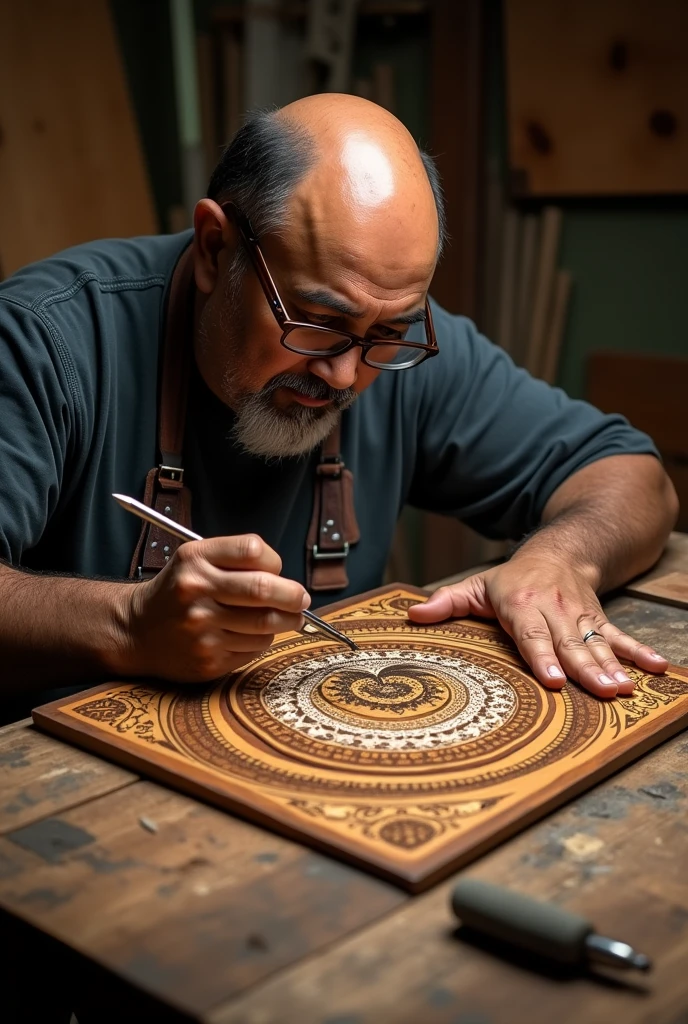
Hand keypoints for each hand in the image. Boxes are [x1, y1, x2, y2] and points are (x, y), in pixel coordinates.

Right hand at [119, 534, 309, 681]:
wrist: (136, 630)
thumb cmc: (178, 591)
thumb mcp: (195, 559)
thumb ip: (236, 559)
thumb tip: (286, 579)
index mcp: (195, 559)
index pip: (254, 551)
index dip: (275, 561)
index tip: (278, 572)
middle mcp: (196, 591)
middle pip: (264, 590)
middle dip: (294, 596)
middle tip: (301, 600)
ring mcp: (201, 628)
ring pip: (265, 624)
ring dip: (284, 621)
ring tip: (287, 618)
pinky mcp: (208, 659)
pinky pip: (254, 648)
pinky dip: (262, 640)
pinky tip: (250, 634)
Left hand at [408, 552, 667, 698]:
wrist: (559, 551)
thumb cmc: (511, 579)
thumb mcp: (476, 586)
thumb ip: (446, 602)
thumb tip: (413, 615)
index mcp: (521, 603)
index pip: (532, 633)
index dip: (542, 656)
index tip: (551, 678)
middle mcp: (555, 610)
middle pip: (570, 643)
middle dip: (586, 669)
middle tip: (603, 693)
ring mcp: (580, 616)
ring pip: (597, 643)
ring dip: (614, 666)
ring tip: (624, 690)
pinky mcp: (599, 620)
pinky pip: (621, 637)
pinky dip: (640, 652)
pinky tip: (658, 670)